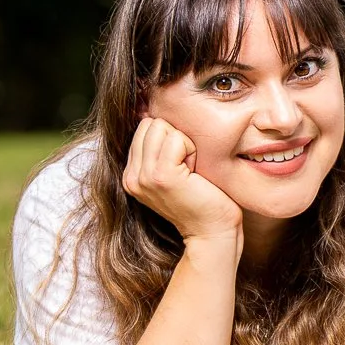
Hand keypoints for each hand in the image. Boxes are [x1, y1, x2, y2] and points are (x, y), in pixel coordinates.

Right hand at [123, 117, 241, 244]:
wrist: (213, 232)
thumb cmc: (204, 199)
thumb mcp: (175, 172)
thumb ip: (161, 149)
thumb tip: (154, 113)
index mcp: (131, 174)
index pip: (145, 127)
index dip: (172, 139)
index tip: (183, 166)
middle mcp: (131, 176)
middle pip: (151, 124)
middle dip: (177, 138)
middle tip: (189, 168)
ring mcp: (143, 176)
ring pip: (162, 127)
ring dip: (185, 144)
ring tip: (191, 172)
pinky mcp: (161, 176)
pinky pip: (177, 139)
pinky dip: (192, 151)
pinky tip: (195, 174)